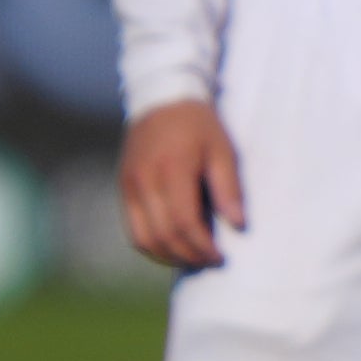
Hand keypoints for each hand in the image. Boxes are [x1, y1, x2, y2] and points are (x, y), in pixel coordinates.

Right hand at [120, 101, 244, 270]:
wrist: (161, 99)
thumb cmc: (199, 125)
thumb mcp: (223, 150)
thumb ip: (229, 188)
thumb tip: (238, 225)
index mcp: (172, 170)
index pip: (183, 222)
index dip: (201, 246)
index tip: (220, 257)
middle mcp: (144, 180)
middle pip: (161, 235)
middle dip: (187, 255)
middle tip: (209, 262)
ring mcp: (128, 185)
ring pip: (142, 238)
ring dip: (167, 256)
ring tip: (192, 258)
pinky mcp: (122, 188)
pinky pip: (132, 228)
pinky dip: (151, 245)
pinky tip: (172, 247)